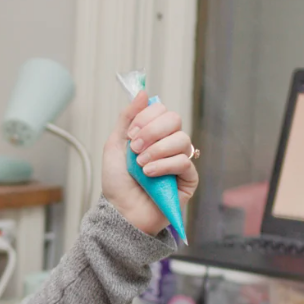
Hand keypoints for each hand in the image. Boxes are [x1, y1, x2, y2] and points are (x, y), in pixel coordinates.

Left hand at [101, 91, 198, 235]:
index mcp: (154, 134)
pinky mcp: (189, 179)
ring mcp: (181, 160)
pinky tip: (150, 174)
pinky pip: (184, 161)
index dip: (146, 117)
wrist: (121, 211)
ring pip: (181, 139)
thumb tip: (142, 92)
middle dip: (152, 131)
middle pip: (174, 119)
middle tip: (135, 149)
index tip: (130, 133)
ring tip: (141, 166)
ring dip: (157, 150)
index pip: (161, 110)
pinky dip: (165, 165)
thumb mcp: (115, 145)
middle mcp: (169, 144)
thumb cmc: (118, 182)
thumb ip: (127, 117)